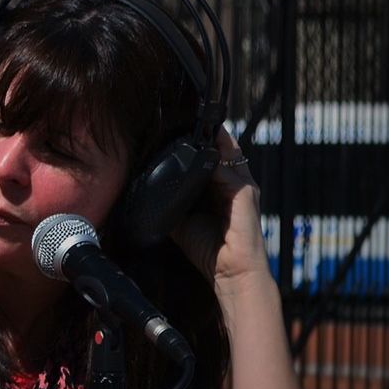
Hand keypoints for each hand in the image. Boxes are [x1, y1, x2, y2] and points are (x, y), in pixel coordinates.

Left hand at [171, 127, 270, 293]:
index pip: (211, 154)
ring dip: (207, 139)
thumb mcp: (180, 218)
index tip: (174, 125)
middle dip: (202, 132)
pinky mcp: (244, 193)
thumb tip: (143, 187)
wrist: (230, 272)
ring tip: (187, 124)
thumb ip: (170, 199)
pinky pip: (226, 170)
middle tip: (179, 115)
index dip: (195, 140)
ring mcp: (241, 185)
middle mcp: (234, 181)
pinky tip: (194, 152)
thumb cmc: (207, 248)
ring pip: (225, 152)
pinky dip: (210, 159)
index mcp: (221, 185)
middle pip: (220, 147)